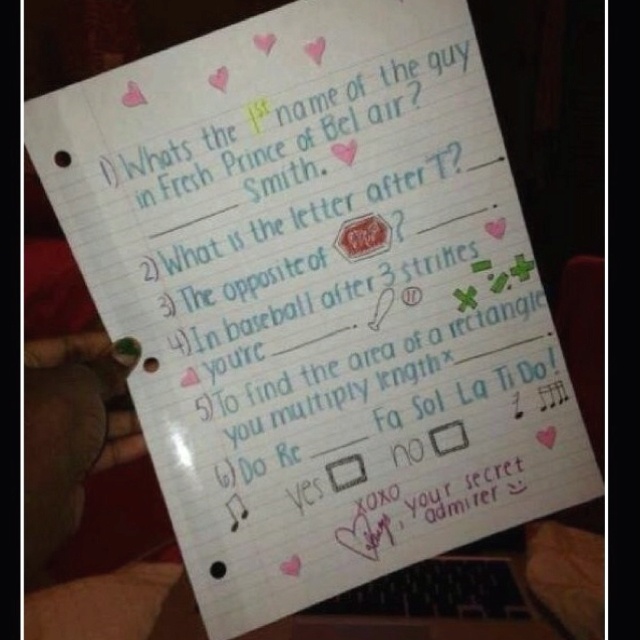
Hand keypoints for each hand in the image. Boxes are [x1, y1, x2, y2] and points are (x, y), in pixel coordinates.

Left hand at [24, 332, 144, 589]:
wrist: (35, 495)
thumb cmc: (52, 421)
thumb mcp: (80, 384)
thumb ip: (106, 369)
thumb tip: (128, 353)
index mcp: (24, 375)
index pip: (61, 348)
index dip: (98, 345)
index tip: (133, 345)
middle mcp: (32, 403)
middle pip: (80, 384)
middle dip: (118, 381)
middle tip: (154, 372)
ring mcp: (47, 436)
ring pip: (93, 417)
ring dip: (127, 413)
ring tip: (163, 402)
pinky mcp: (64, 465)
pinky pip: (97, 448)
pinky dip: (123, 442)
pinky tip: (152, 436)